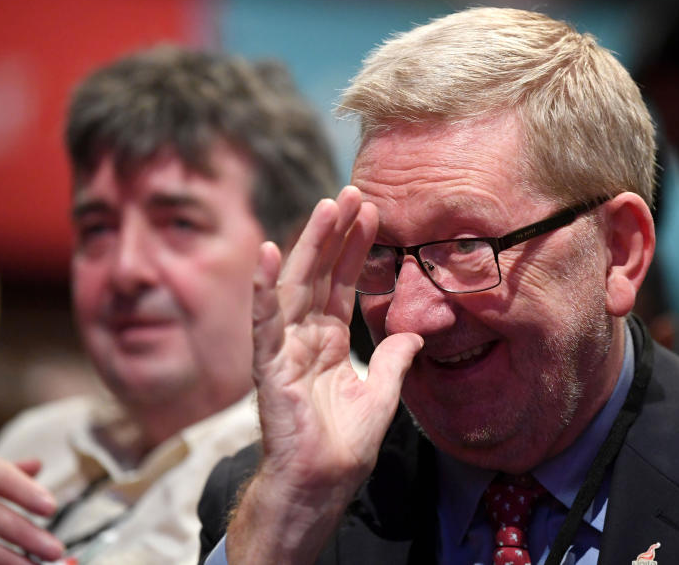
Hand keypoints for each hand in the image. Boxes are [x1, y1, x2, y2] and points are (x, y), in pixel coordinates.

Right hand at [226, 186, 422, 563]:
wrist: (320, 485)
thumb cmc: (342, 447)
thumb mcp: (382, 396)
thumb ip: (396, 361)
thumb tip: (415, 335)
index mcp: (328, 342)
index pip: (343, 283)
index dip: (356, 248)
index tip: (370, 211)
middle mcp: (303, 337)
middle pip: (319, 274)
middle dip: (335, 233)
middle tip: (351, 192)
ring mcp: (283, 349)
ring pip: (296, 286)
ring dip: (309, 245)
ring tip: (326, 206)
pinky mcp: (269, 367)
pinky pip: (265, 323)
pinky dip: (263, 289)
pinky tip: (267, 254)